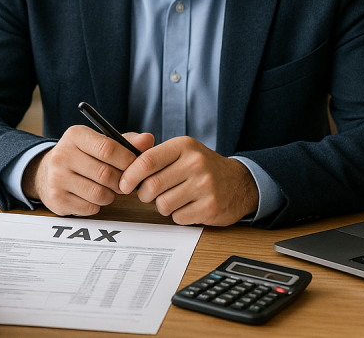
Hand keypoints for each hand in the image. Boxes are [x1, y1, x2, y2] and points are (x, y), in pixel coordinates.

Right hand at [21, 125, 154, 216]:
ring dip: (111, 195)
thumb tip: (148, 140)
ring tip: (109, 188)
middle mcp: (62, 155)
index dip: (128, 160)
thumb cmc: (84, 156)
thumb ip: (127, 141)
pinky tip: (93, 196)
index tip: (135, 166)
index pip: (108, 148)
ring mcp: (56, 178)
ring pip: (99, 194)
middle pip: (106, 174)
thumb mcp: (102, 142)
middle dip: (121, 181)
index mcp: (75, 135)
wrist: (48, 172)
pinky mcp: (57, 199)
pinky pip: (90, 208)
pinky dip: (98, 205)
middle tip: (124, 182)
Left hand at [118, 136, 258, 225]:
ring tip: (174, 198)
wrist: (240, 183)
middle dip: (144, 195)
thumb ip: (155, 156)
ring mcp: (205, 185)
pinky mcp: (210, 207)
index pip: (147, 161)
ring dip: (163, 206)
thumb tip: (123, 168)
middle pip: (151, 186)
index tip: (124, 184)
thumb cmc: (204, 167)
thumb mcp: (183, 152)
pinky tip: (189, 206)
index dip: (130, 175)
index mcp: (184, 146)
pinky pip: (178, 217)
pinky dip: (178, 215)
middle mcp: (196, 163)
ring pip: (163, 205)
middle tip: (149, 194)